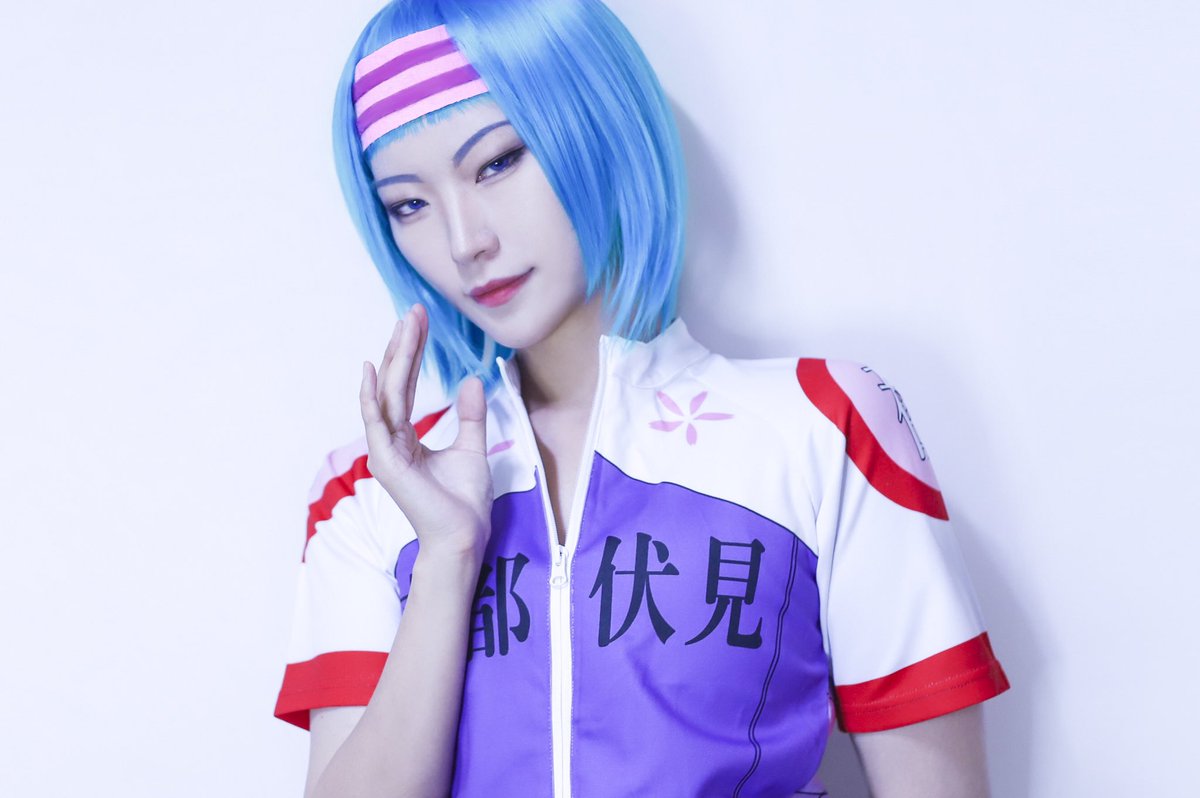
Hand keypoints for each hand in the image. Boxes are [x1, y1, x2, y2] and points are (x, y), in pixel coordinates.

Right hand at [359, 304, 492, 557]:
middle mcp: (392, 440)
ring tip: (403, 327)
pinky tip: (373, 369)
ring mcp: (386, 451)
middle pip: (394, 383)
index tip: (420, 320)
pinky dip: (373, 396)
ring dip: (394, 359)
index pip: (406, 385)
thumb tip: (471, 380)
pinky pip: (377, 422)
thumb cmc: (464, 502)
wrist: (463, 537)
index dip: (413, 353)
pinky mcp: (388, 463)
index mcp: (407, 437)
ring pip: (387, 395)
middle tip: (413, 312)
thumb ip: (470, 415)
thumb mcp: (472, 447)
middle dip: (403, 346)